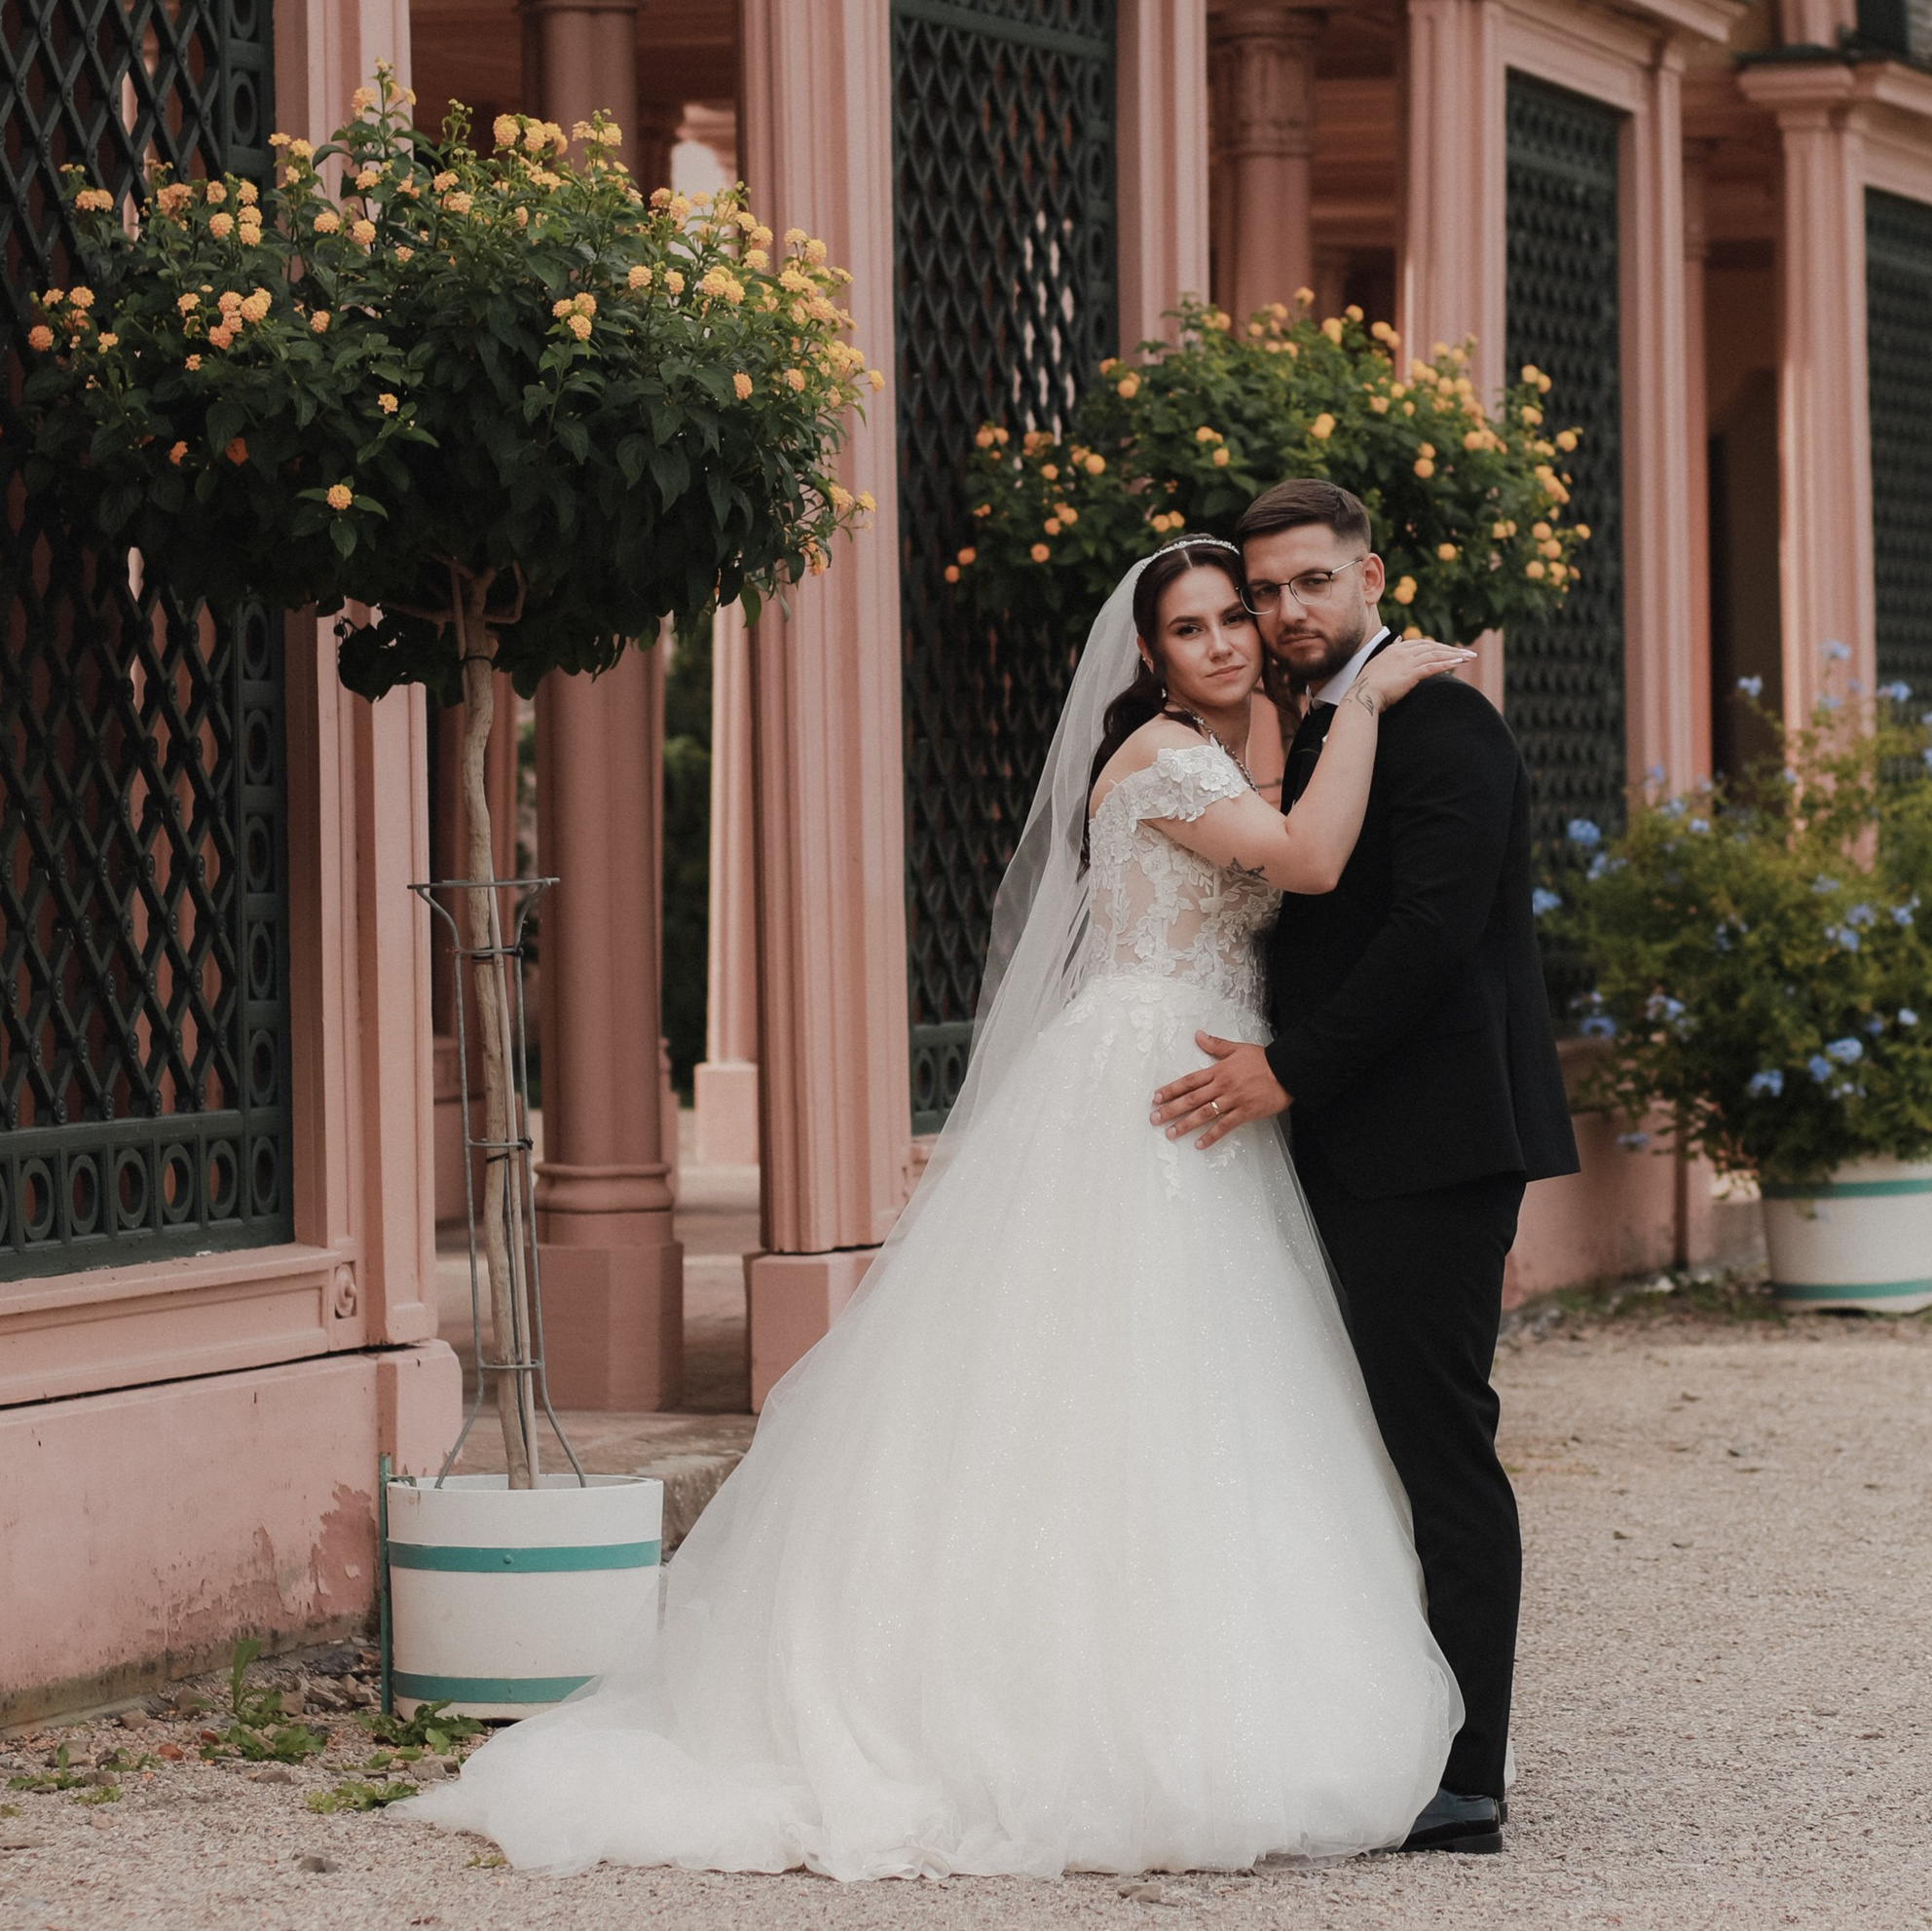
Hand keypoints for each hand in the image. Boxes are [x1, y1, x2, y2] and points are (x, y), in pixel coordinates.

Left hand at [1150, 1033, 1289, 1149]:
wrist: (1287, 1071)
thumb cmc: (1263, 1060)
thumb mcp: (1237, 1048)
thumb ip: (1215, 1045)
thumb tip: (1198, 1035)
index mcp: (1218, 1070)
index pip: (1189, 1081)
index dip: (1171, 1089)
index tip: (1156, 1097)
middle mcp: (1222, 1086)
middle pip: (1191, 1099)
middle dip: (1171, 1109)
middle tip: (1154, 1118)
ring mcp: (1233, 1100)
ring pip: (1204, 1113)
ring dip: (1185, 1124)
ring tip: (1170, 1133)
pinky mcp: (1245, 1112)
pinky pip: (1225, 1126)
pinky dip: (1211, 1136)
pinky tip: (1199, 1144)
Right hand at [1355, 639, 1475, 711]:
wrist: (1363, 695)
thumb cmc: (1368, 687)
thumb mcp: (1378, 666)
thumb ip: (1390, 654)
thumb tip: (1398, 640)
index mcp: (1394, 649)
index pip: (1421, 644)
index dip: (1437, 646)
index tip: (1449, 651)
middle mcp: (1402, 651)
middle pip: (1432, 646)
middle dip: (1451, 649)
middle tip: (1467, 653)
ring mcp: (1407, 661)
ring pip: (1436, 654)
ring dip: (1455, 656)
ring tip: (1469, 658)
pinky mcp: (1411, 673)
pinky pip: (1433, 666)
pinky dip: (1448, 664)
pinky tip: (1459, 664)